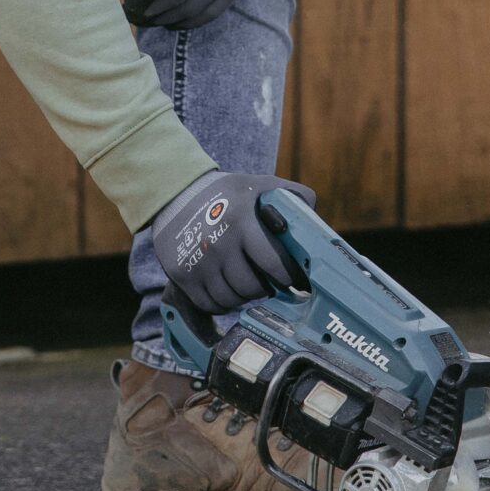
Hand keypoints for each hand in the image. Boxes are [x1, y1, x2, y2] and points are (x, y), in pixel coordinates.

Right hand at [148, 170, 318, 313]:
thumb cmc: (227, 194)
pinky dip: (222, 303)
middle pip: (253, 288)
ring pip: (232, 300)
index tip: (292, 279)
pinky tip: (226, 287)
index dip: (287, 277)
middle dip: (265, 288)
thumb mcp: (259, 185)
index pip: (274, 264)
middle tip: (267, 282)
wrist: (175, 193)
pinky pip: (210, 305)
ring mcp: (198, 262)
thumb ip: (291, 196)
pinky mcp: (181, 275)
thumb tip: (314, 221)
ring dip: (243, 297)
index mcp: (242, 221)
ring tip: (247, 284)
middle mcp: (219, 244)